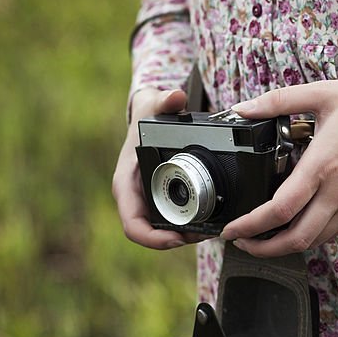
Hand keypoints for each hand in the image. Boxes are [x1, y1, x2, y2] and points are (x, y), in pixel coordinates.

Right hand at [112, 87, 208, 248]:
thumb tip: (175, 97)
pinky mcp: (161, 199)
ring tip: (210, 231)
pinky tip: (208, 223)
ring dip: (186, 235)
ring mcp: (147, 199)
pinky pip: (172, 220)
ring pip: (163, 229)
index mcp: (127, 184)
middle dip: (177, 239)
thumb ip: (164, 100)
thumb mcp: (154, 104)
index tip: (175, 239)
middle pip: (152, 232)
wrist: (148, 115)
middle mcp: (135, 196)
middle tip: (204, 235)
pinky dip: (188, 225)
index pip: (132, 223)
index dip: (152, 238)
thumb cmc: (146, 114)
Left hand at [220, 76, 337, 256]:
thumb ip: (278, 100)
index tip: (232, 229)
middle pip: (296, 239)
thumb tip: (242, 108)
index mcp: (324, 164)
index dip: (251, 226)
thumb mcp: (324, 93)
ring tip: (264, 238)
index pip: (280, 210)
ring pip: (316, 241)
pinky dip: (311, 236)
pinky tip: (297, 224)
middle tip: (242, 243)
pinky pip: (334, 231)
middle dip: (263, 248)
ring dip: (286, 246)